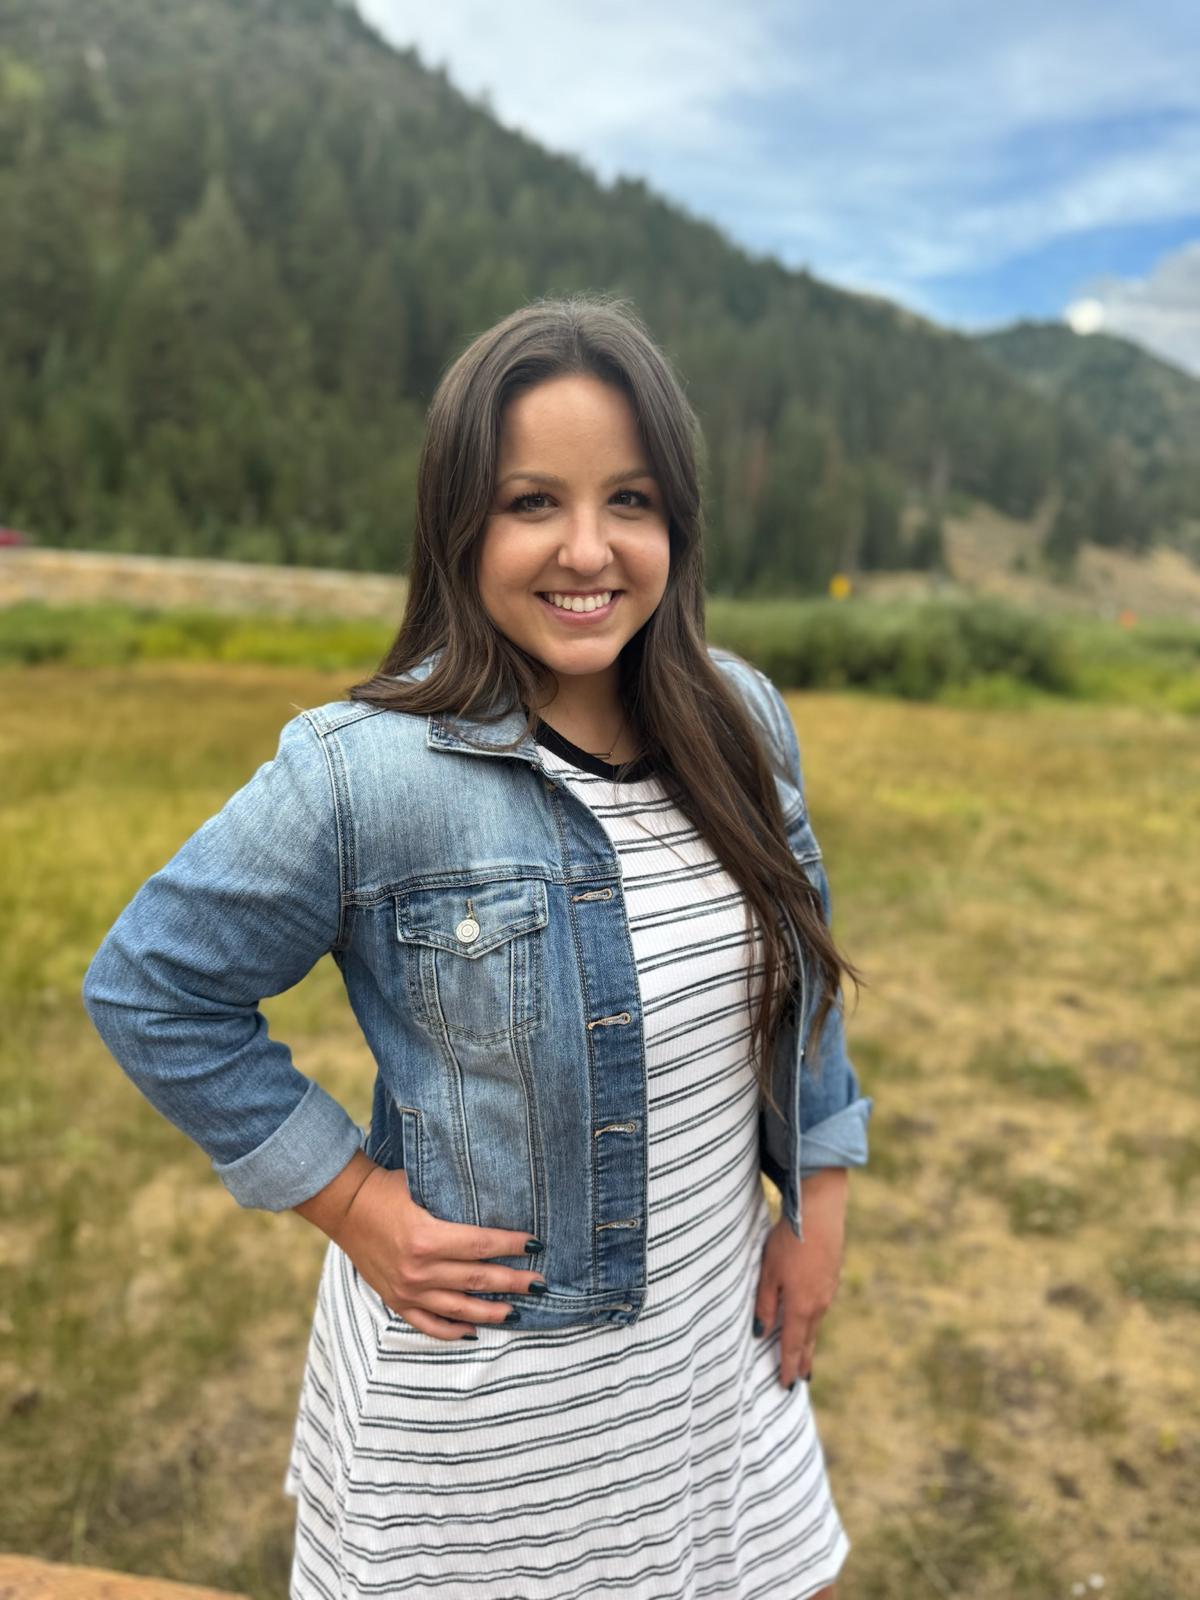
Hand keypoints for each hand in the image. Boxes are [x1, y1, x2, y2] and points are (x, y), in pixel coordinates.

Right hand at [299, 1157, 545, 1339]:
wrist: (345, 1206)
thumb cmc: (388, 1189)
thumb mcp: (423, 1186)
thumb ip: (455, 1201)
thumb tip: (496, 1202)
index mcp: (428, 1237)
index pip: (482, 1245)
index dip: (512, 1245)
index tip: (536, 1244)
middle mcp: (419, 1269)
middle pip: (478, 1279)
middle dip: (514, 1281)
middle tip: (540, 1282)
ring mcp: (407, 1290)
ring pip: (459, 1308)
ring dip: (492, 1311)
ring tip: (517, 1311)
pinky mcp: (396, 1301)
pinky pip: (429, 1325)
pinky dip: (453, 1331)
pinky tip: (474, 1330)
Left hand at [754, 1168, 847, 1387]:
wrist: (820, 1214)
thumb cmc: (789, 1243)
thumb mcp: (768, 1273)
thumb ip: (765, 1304)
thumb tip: (760, 1332)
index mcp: (801, 1307)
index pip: (791, 1345)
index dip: (787, 1366)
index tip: (785, 1387)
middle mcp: (818, 1305)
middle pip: (807, 1339)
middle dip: (801, 1361)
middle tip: (799, 1381)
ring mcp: (828, 1291)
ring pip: (815, 1323)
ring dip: (808, 1342)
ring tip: (804, 1357)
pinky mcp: (831, 1278)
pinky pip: (821, 1308)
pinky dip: (813, 1321)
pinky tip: (810, 1320)